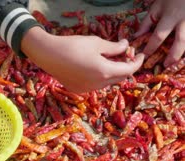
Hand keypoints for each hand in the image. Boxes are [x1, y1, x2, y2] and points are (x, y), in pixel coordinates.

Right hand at [21, 27, 144, 92]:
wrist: (48, 55)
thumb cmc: (73, 46)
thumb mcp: (96, 43)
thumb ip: (114, 47)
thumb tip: (126, 46)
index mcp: (105, 72)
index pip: (129, 70)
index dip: (137, 62)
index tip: (140, 55)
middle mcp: (98, 84)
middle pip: (119, 78)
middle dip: (125, 68)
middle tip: (125, 56)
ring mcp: (87, 89)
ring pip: (107, 82)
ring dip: (112, 73)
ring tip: (109, 60)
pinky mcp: (78, 90)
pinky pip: (95, 85)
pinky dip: (100, 77)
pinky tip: (94, 67)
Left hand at [134, 0, 184, 66]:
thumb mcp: (156, 7)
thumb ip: (146, 23)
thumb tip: (136, 37)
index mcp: (171, 17)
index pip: (159, 35)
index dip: (151, 47)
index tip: (144, 56)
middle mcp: (184, 21)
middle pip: (181, 41)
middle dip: (173, 55)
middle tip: (165, 65)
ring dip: (184, 54)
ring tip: (176, 64)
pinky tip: (183, 56)